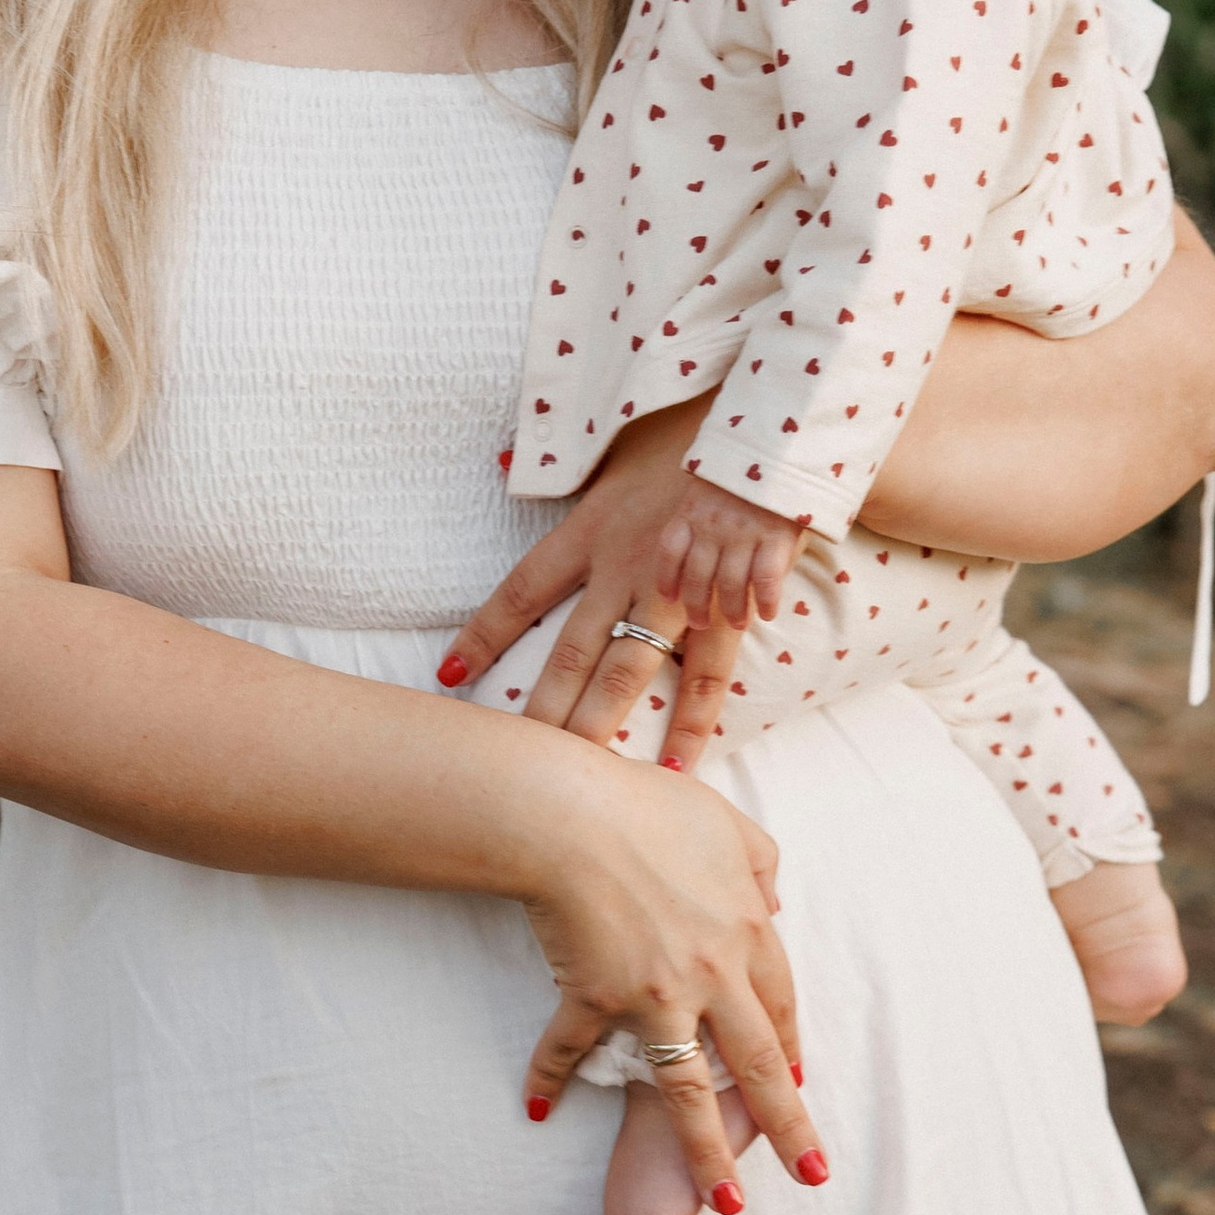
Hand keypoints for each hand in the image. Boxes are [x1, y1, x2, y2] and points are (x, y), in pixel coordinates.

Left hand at [442, 407, 746, 766]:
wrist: (765, 434)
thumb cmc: (688, 431)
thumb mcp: (612, 437)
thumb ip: (558, 459)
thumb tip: (494, 459)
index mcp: (591, 530)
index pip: (521, 590)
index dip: (483, 635)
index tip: (448, 676)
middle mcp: (627, 568)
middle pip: (572, 652)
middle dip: (543, 710)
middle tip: (515, 762)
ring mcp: (678, 591)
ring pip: (633, 672)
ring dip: (607, 727)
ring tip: (587, 783)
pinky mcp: (727, 605)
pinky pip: (709, 672)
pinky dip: (696, 720)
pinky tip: (677, 765)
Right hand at [516, 748, 827, 1210]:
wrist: (570, 814)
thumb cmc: (646, 805)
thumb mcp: (725, 823)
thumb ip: (759, 863)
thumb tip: (775, 900)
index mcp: (745, 932)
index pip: (780, 1004)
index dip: (789, 1045)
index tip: (798, 1082)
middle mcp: (710, 975)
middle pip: (757, 1064)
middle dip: (787, 1125)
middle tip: (810, 1173)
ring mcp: (653, 995)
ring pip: (688, 1090)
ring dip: (706, 1152)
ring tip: (725, 1203)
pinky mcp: (594, 998)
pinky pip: (570, 1048)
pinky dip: (548, 1076)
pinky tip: (537, 1106)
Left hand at [653, 473, 804, 629]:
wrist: (784, 439)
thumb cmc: (750, 459)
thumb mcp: (715, 476)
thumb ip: (704, 503)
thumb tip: (700, 530)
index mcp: (692, 509)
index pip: (670, 551)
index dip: (667, 577)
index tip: (670, 597)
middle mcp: (712, 525)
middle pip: (697, 576)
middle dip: (697, 606)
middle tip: (699, 624)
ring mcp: (743, 533)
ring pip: (730, 584)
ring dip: (732, 609)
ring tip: (737, 622)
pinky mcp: (775, 536)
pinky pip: (766, 578)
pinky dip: (766, 600)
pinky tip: (768, 613)